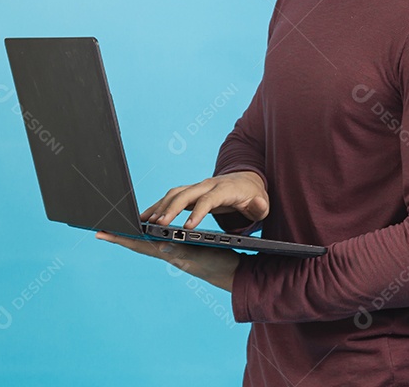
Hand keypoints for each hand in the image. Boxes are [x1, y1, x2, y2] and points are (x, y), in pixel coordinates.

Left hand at [95, 231, 238, 291]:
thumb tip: (161, 246)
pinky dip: (151, 233)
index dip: (120, 238)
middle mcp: (168, 252)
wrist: (233, 273)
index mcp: (168, 252)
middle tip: (103, 229)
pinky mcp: (183, 247)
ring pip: (148, 241)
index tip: (102, 232)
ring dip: (133, 234)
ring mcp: (174, 251)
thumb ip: (181, 251)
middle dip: (121, 236)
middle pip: (139, 242)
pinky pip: (161, 239)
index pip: (139, 244)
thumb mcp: (200, 256)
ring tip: (120, 229)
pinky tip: (149, 231)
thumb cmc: (218, 264)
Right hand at [139, 171, 268, 230]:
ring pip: (175, 193)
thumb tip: (258, 205)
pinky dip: (159, 205)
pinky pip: (172, 196)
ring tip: (146, 222)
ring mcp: (198, 187)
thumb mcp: (262, 203)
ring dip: (160, 206)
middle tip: (159, 225)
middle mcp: (208, 185)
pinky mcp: (191, 192)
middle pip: (186, 194)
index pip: (209, 199)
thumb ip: (261, 206)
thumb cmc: (254, 196)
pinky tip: (147, 217)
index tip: (188, 227)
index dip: (198, 212)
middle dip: (171, 208)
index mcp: (225, 189)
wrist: (247, 181)